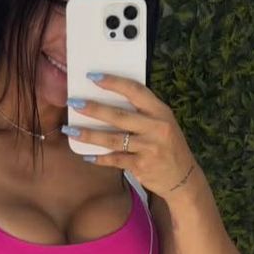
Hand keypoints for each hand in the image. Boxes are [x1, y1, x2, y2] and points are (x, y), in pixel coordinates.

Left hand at [65, 75, 197, 197]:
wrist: (183, 177)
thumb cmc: (167, 145)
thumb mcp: (163, 123)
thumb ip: (142, 112)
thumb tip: (108, 99)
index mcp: (160, 111)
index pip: (135, 91)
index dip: (113, 83)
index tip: (93, 77)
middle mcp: (156, 128)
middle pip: (119, 116)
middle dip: (94, 108)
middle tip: (74, 102)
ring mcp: (149, 148)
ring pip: (113, 139)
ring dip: (89, 135)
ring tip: (70, 130)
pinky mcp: (142, 166)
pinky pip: (115, 159)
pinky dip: (100, 158)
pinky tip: (86, 155)